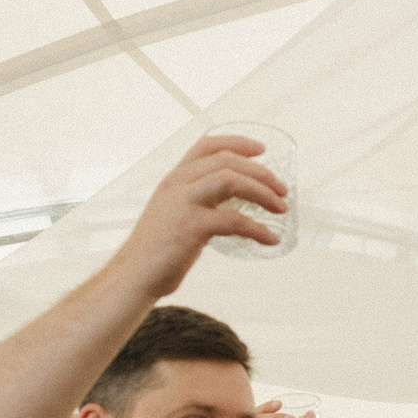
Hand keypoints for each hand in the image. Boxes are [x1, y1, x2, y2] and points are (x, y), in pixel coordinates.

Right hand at [106, 134, 290, 301]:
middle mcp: (178, 184)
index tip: (263, 149)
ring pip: (230, 181)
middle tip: (282, 189)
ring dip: (262, 193)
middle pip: (227, 161)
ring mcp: (183, 203)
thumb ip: (198, 203)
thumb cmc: (158, 250)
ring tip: (281, 209)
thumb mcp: (175, 214)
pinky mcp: (190, 226)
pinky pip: (234, 220)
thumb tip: (231, 207)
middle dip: (261, 172)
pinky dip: (257, 229)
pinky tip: (270, 240)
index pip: (207, 145)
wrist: (134, 275)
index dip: (237, 142)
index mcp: (175, 178)